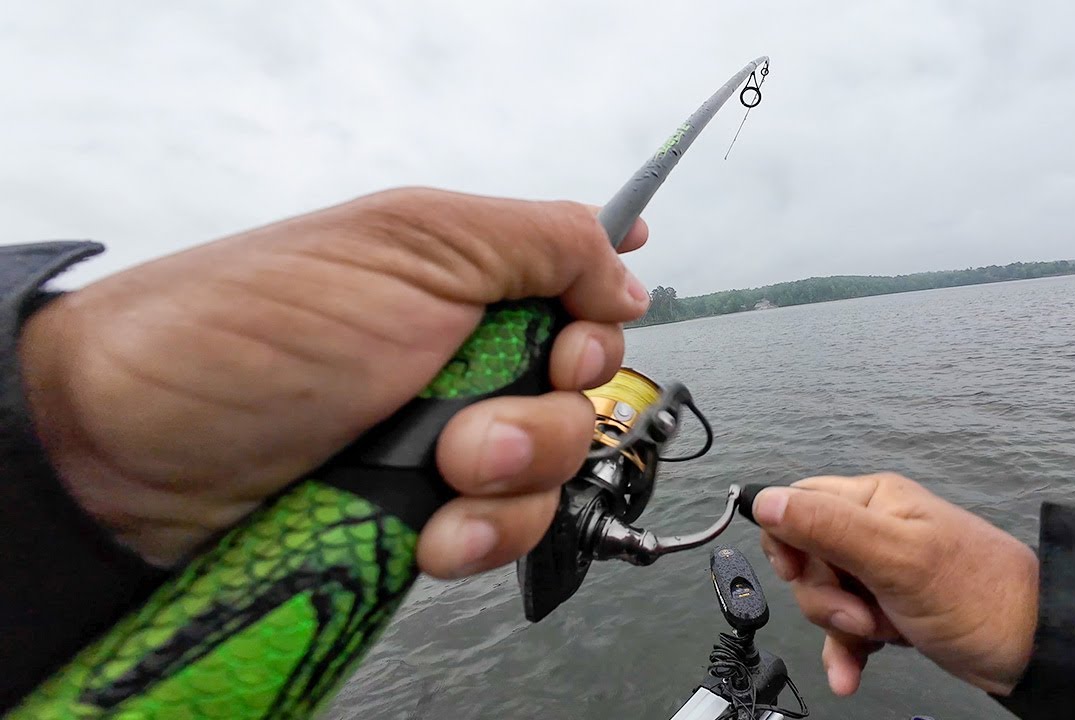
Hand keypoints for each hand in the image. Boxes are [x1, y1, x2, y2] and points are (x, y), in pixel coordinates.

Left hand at [18, 188, 650, 577]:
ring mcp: (444, 437)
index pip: (585, 292)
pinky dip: (481, 537)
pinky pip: (502, 532)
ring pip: (551, 471)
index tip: (568, 347)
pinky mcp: (420, 511)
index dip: (597, 328)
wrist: (130, 449)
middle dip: (543, 419)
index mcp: (468, 276)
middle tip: (470, 425)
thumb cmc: (257, 326)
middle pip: (581, 395)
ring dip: (509, 483)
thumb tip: (629, 269)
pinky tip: (433, 537)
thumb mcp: (411, 244)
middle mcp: (465, 354)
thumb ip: (540, 242)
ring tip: (437, 475)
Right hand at [753, 474, 1038, 696]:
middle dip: (822, 594)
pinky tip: (849, 674)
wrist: (1034, 649)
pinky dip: (845, 650)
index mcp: (874, 500)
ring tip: (876, 635)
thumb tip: (765, 500)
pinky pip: (846, 627)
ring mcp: (882, 571)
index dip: (787, 539)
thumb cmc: (978, 596)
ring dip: (839, 626)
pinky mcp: (889, 607)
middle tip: (860, 610)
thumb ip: (827, 526)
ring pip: (824, 595)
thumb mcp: (896, 557)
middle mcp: (874, 528)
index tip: (800, 572)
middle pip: (806, 556)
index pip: (798, 502)